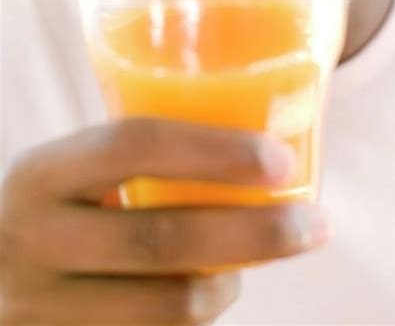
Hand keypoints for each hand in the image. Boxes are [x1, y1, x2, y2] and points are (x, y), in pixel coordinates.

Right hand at [0, 118, 328, 324]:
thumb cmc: (62, 209)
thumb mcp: (75, 173)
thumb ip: (137, 157)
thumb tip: (264, 134)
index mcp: (42, 172)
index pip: (132, 145)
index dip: (214, 150)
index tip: (281, 160)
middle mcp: (32, 239)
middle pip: (160, 238)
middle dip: (255, 233)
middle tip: (315, 223)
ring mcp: (39, 309)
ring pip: (168, 306)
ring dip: (229, 284)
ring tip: (252, 264)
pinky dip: (197, 319)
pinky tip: (208, 293)